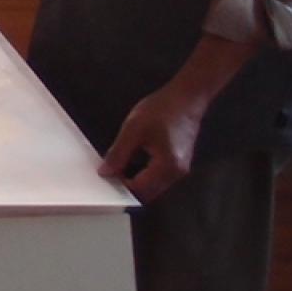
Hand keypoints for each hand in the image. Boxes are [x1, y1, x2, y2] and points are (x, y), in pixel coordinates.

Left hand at [99, 84, 207, 202]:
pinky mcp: (178, 163)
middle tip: (109, 176)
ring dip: (135, 182)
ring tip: (117, 169)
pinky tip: (130, 164)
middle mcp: (176, 173)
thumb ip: (118, 154)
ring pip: (153, 187)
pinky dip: (143, 175)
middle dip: (127, 188)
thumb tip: (105, 172)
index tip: (104, 178)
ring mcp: (180, 169)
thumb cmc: (163, 110)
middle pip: (148, 193)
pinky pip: (158, 178)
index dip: (119, 187)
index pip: (139, 190)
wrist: (187, 97)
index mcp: (167, 167)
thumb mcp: (133, 130)